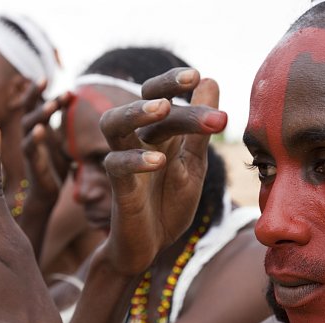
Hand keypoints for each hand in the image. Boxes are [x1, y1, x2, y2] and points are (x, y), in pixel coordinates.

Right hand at [22, 91, 73, 199]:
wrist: (46, 194)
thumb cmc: (53, 166)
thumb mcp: (61, 140)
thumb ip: (63, 122)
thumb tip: (72, 98)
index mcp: (38, 128)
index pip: (36, 104)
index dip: (41, 92)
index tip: (49, 79)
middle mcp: (31, 135)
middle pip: (29, 110)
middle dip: (36, 96)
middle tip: (45, 81)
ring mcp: (29, 149)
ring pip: (29, 127)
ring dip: (40, 114)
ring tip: (51, 105)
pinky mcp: (32, 164)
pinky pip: (29, 149)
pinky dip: (34, 139)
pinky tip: (41, 130)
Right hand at [99, 67, 226, 274]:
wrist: (152, 245)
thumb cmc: (170, 202)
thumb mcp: (194, 164)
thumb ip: (200, 130)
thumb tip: (211, 80)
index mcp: (159, 133)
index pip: (161, 94)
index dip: (174, 81)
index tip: (198, 75)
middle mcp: (138, 140)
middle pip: (141, 101)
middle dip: (164, 87)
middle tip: (191, 80)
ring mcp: (124, 161)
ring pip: (113, 125)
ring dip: (136, 112)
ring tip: (163, 108)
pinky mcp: (118, 188)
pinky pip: (117, 167)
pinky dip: (136, 161)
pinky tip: (160, 161)